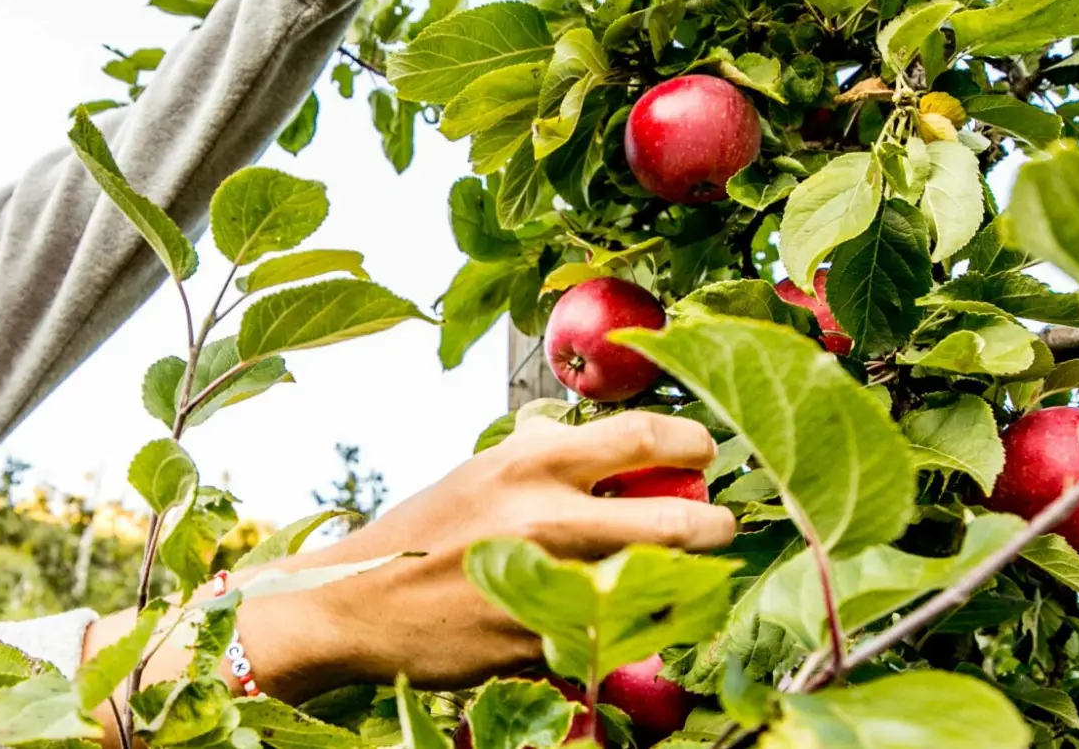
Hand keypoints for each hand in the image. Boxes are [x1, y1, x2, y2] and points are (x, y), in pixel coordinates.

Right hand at [237, 412, 736, 695]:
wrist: (359, 605)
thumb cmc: (426, 533)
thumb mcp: (485, 472)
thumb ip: (550, 461)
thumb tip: (620, 448)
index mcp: (532, 461)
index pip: (644, 436)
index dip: (692, 443)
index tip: (704, 454)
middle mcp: (549, 517)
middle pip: (678, 523)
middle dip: (714, 527)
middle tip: (719, 526)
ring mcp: (550, 585)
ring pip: (658, 588)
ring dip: (680, 583)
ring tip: (678, 575)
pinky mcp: (546, 643)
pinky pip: (611, 635)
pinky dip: (625, 628)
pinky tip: (616, 618)